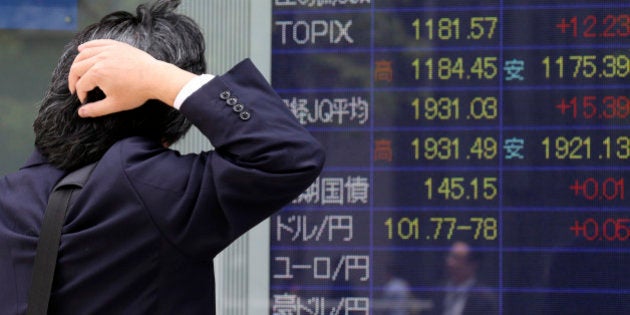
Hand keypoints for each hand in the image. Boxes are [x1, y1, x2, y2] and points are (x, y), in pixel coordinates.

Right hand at [68, 39, 195, 117]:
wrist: (155, 78)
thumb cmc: (136, 92)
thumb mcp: (115, 104)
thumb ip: (96, 110)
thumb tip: (81, 113)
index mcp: (97, 73)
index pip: (81, 84)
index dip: (80, 94)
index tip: (85, 100)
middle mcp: (99, 59)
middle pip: (77, 67)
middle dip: (74, 79)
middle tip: (75, 88)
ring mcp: (108, 50)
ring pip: (84, 53)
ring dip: (77, 62)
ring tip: (76, 71)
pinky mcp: (116, 46)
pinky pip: (97, 43)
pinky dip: (87, 46)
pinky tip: (82, 50)